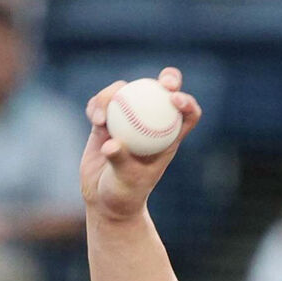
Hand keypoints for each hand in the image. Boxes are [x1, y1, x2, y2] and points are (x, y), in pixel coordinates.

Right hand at [80, 67, 200, 221]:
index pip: (187, 116)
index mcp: (168, 140)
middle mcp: (152, 125)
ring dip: (115, 95)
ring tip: (102, 118)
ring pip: (128, 93)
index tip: (175, 99)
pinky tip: (94, 119)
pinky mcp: (107, 121)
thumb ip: (120, 161)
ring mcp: (129, 120)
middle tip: (162, 82)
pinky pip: (102, 103)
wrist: (105, 199)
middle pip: (164, 94)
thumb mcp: (125, 181)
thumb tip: (112, 144)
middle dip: (168, 80)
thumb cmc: (124, 195)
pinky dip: (97, 106)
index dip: (187, 103)